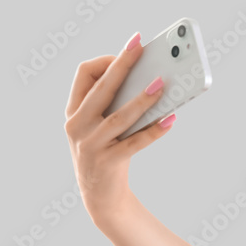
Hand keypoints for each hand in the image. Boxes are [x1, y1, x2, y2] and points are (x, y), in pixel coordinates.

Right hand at [63, 32, 175, 222]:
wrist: (100, 198)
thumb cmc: (107, 153)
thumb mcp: (102, 127)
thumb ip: (117, 105)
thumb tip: (153, 80)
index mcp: (74, 111)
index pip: (84, 74)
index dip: (107, 61)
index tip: (128, 53)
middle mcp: (77, 125)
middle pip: (102, 88)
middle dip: (122, 64)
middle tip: (141, 47)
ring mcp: (90, 145)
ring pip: (119, 116)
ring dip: (142, 99)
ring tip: (162, 84)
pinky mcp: (107, 162)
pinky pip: (135, 143)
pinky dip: (154, 131)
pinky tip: (171, 119)